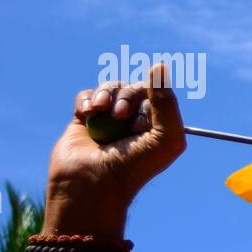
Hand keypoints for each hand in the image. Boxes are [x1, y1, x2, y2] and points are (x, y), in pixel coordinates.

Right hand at [45, 63, 185, 231]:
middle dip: (127, 96)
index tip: (139, 126)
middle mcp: (134, 122)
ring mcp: (108, 121)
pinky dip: (87, 99)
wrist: (91, 186)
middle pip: (134, 88)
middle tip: (119, 116)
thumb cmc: (134, 167)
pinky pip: (87, 95)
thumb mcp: (166, 138)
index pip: (158, 94)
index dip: (149, 101)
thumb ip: (168, 102)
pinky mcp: (84, 121)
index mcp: (158, 127)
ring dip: (107, 93)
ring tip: (101, 111)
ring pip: (111, 88)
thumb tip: (158, 65)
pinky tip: (87, 114)